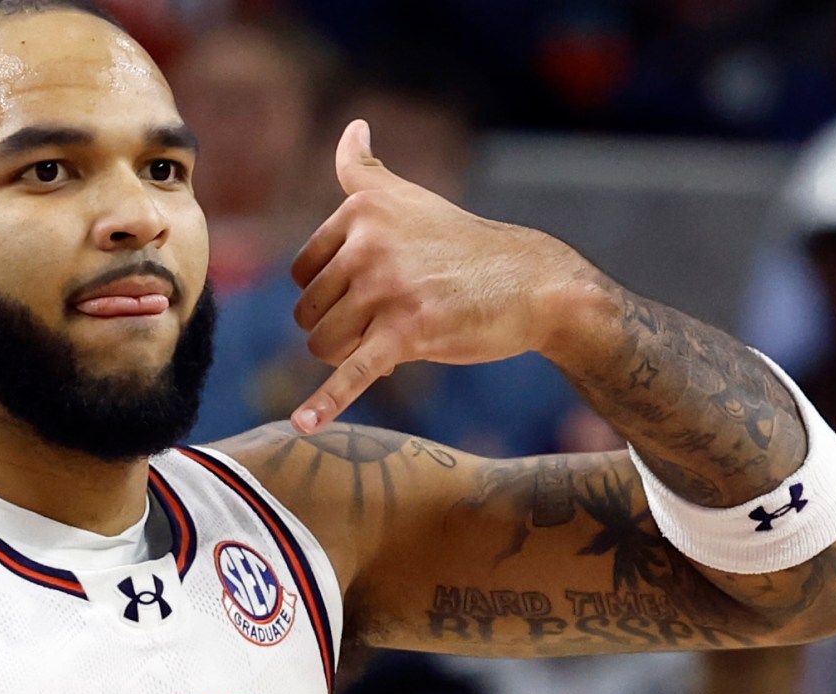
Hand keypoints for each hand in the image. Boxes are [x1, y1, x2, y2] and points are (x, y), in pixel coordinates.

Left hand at [286, 120, 600, 432]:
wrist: (533, 283)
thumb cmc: (464, 246)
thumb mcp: (410, 199)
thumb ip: (367, 170)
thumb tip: (352, 127)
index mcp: (360, 211)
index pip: (303, 273)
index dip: (334, 294)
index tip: (375, 290)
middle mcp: (367, 244)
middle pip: (310, 314)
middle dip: (342, 328)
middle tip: (392, 319)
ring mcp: (386, 289)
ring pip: (325, 345)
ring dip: (352, 355)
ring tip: (395, 340)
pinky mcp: (407, 333)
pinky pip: (353, 373)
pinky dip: (326, 403)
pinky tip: (302, 425)